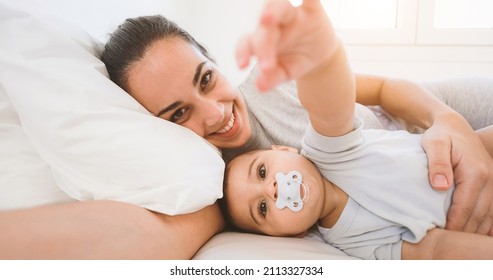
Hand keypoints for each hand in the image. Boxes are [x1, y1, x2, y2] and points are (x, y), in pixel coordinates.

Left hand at [236, 0, 336, 90]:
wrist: (318, 52)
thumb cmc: (295, 60)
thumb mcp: (285, 71)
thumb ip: (272, 77)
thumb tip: (260, 86)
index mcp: (261, 40)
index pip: (247, 42)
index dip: (242, 52)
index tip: (243, 65)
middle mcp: (273, 24)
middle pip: (264, 29)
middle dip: (263, 43)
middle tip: (265, 62)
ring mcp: (292, 15)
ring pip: (280, 7)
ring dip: (272, 11)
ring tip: (266, 18)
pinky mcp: (311, 9)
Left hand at [421, 113, 492, 234]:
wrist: (454, 126)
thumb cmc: (440, 136)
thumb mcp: (433, 144)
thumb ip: (437, 164)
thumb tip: (440, 187)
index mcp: (475, 172)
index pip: (465, 206)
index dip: (454, 224)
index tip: (442, 237)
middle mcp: (490, 179)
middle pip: (478, 215)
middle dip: (464, 232)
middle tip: (448, 246)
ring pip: (488, 216)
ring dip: (475, 232)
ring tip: (458, 245)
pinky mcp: (492, 185)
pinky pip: (492, 211)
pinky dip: (485, 225)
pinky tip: (474, 235)